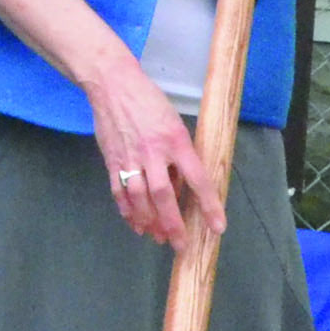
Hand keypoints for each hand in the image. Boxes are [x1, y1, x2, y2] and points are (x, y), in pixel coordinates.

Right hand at [84, 48, 224, 248]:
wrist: (113, 85)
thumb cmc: (150, 102)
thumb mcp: (174, 123)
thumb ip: (178, 155)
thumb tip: (181, 187)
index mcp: (176, 141)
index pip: (197, 179)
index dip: (209, 205)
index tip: (217, 227)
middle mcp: (153, 152)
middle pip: (164, 196)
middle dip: (173, 224)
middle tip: (179, 245)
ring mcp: (130, 158)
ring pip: (140, 199)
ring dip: (149, 222)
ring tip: (157, 237)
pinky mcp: (112, 160)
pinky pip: (120, 192)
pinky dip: (127, 211)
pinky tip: (135, 224)